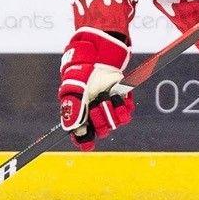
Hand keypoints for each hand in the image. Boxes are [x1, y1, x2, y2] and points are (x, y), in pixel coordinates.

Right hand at [58, 28, 132, 150]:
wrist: (99, 56)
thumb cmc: (82, 72)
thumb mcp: (72, 88)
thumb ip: (72, 109)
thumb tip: (72, 129)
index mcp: (80, 115)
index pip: (83, 137)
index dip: (85, 141)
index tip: (88, 144)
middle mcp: (95, 115)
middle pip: (101, 131)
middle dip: (100, 118)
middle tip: (96, 103)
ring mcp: (109, 109)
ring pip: (115, 123)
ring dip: (111, 110)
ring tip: (107, 97)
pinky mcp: (123, 102)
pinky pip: (127, 114)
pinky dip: (123, 106)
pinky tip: (118, 96)